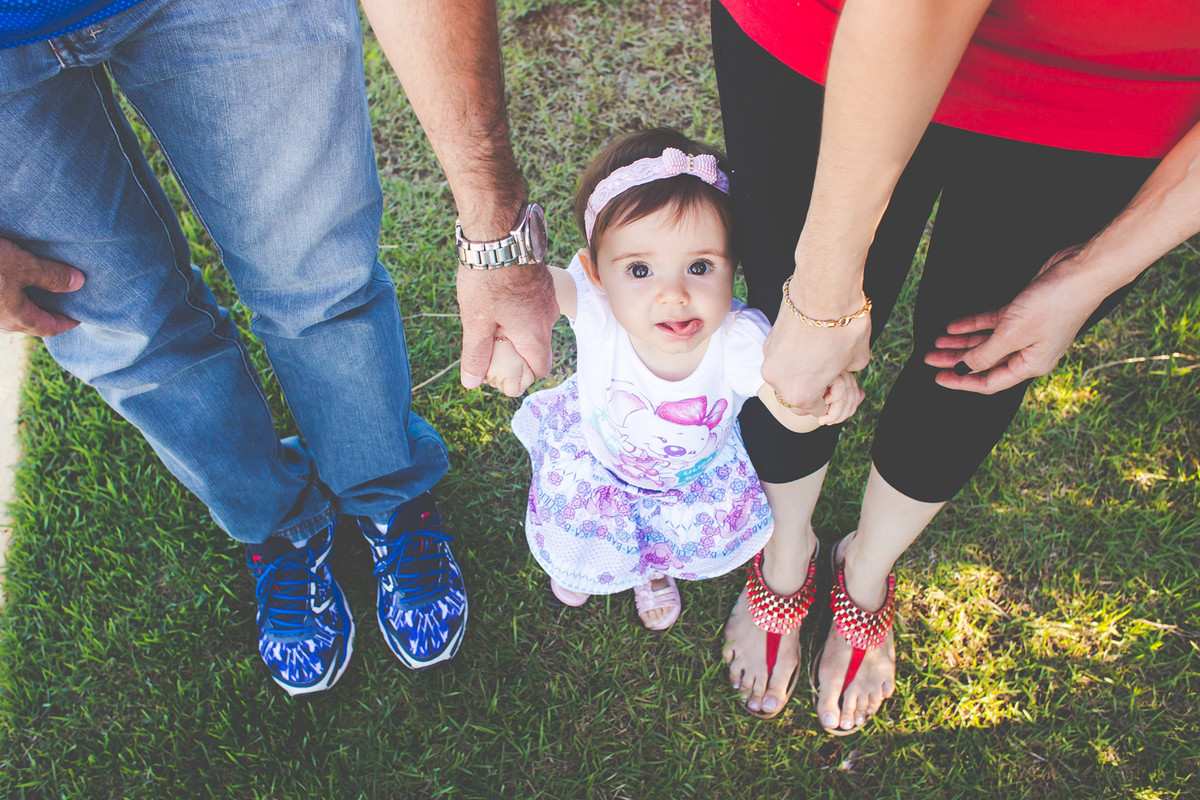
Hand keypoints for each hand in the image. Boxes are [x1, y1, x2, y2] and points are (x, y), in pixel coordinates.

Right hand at [0, 238, 84, 335]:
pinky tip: (12, 279)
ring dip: (26, 302)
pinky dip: (11, 293)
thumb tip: (78, 283)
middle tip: (62, 302)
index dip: (66, 323)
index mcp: (15, 317)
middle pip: (28, 321)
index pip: (48, 328)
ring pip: (10, 311)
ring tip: (39, 288)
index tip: (78, 319)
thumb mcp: (22, 264)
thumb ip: (51, 275)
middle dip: (46, 313)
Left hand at [456, 262, 556, 391]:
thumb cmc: (488, 279)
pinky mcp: (543, 283)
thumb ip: (476, 353)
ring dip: (518, 330)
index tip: (500, 371)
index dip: (521, 376)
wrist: (500, 236)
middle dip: (516, 353)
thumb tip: (472, 382)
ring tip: (491, 320)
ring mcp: (548, 299)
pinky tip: (498, 301)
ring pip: (536, 325)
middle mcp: (548, 319)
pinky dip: (520, 312)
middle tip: (490, 345)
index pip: (539, 368)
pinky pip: (535, 307)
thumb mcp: (476, 320)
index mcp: (534, 334)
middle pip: (537, 348)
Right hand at [762, 298, 870, 415]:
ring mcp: (769, 360)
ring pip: (786, 376)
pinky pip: (781, 357)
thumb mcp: (858, 361)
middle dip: (814, 388)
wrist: (824, 291)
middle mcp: (778, 381)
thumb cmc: (844, 329)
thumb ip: (846, 374)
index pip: (817, 410)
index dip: (833, 398)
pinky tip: (810, 340)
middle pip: (796, 396)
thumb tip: (842, 370)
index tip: (841, 384)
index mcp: (800, 395)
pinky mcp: (768, 340)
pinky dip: (793, 355)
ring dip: (801, 371)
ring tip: (821, 354)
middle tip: (832, 371)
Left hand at [924, 246, 1099, 392]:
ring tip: (937, 342)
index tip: (938, 378)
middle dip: (956, 360)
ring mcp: (1026, 332)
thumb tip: (965, 368)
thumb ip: (986, 354)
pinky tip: (953, 326)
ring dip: (961, 342)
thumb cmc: (1054, 304)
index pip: (989, 382)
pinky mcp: (1023, 312)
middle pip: (984, 362)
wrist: (1081, 271)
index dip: (962, 382)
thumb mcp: (1012, 334)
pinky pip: (992, 323)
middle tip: (929, 358)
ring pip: (986, 342)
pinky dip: (973, 325)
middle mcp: (1029, 352)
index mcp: (1031, 365)